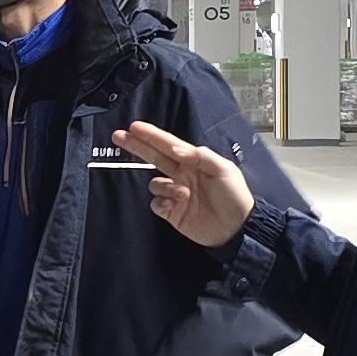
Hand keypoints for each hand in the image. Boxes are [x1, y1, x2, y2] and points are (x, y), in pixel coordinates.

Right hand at [112, 120, 258, 247]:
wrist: (237, 228)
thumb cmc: (234, 196)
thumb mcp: (223, 169)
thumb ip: (200, 156)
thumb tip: (176, 148)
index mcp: (194, 162)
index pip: (168, 145)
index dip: (151, 136)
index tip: (135, 127)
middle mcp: (182, 175)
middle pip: (154, 157)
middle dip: (137, 146)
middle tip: (119, 135)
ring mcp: (176, 194)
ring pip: (155, 183)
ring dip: (164, 187)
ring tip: (182, 194)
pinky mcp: (172, 212)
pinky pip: (156, 204)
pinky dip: (161, 203)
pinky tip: (173, 205)